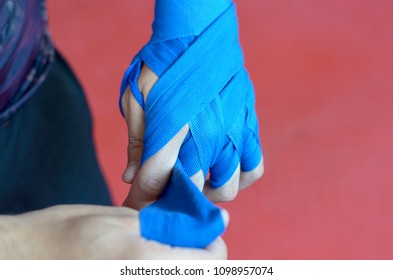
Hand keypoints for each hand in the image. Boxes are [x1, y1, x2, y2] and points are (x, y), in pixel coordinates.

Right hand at [0, 205, 226, 258]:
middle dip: (199, 258)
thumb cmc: (61, 234)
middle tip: (185, 239)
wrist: (19, 263)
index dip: (213, 243)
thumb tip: (201, 226)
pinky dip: (165, 269)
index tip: (207, 228)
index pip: (210, 263)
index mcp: (143, 264)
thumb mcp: (118, 218)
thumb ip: (164, 226)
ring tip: (163, 248)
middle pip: (201, 276)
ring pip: (183, 278)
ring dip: (183, 265)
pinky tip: (148, 260)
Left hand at [121, 64, 263, 209]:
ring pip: (229, 186)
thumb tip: (132, 178)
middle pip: (195, 190)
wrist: (198, 31)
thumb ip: (137, 143)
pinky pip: (254, 165)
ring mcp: (234, 131)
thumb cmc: (162, 64)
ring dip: (210, 190)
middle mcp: (208, 135)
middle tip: (168, 190)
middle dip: (176, 198)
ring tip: (199, 181)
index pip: (155, 180)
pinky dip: (240, 175)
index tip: (137, 204)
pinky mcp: (249, 124)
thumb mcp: (137, 99)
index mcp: (173, 128)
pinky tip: (224, 167)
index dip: (143, 199)